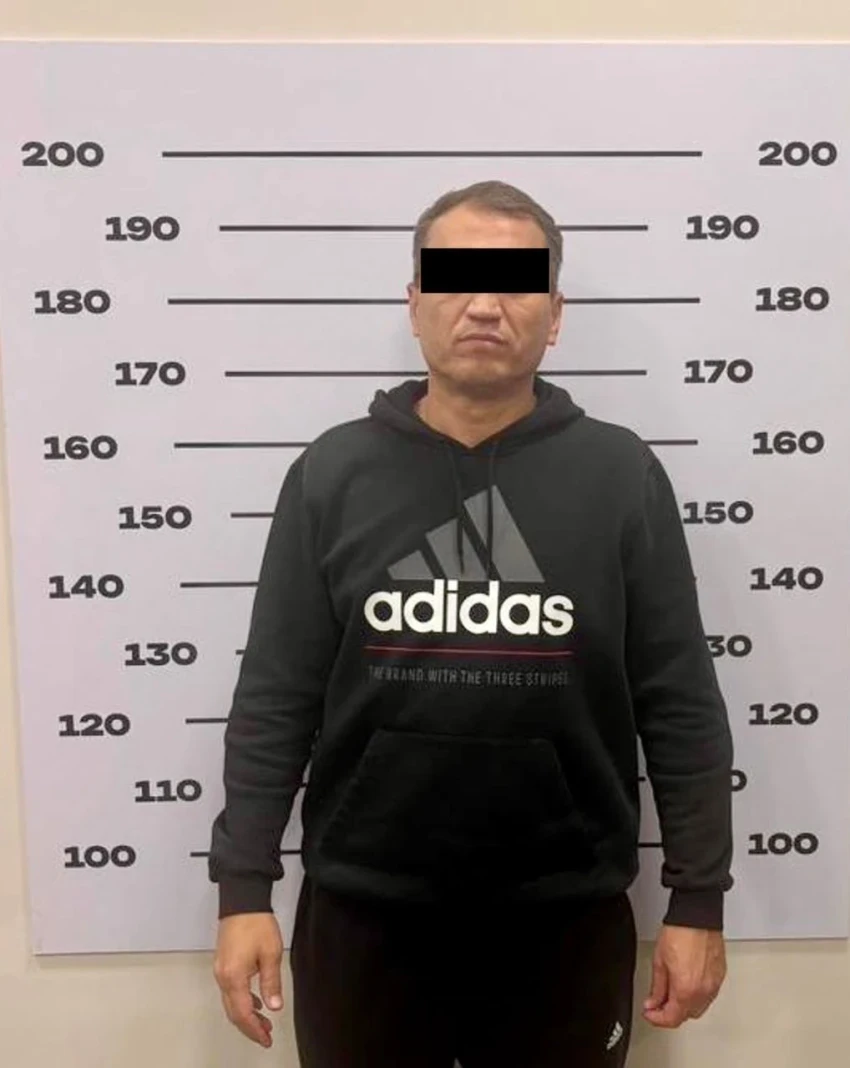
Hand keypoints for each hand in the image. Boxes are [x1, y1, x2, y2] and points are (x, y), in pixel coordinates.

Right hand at [213, 912, 284, 1047]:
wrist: (242, 901)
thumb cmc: (256, 923)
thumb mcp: (270, 953)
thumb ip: (271, 982)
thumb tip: (274, 1006)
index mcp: (234, 977)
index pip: (243, 1013)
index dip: (255, 1029)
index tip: (266, 1038)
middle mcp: (223, 976)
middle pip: (233, 1012)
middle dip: (249, 1027)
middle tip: (266, 1035)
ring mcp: (220, 970)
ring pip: (230, 1002)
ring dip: (246, 1015)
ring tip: (263, 1022)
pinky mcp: (222, 963)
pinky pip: (230, 990)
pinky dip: (241, 1001)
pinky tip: (255, 1001)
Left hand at [642, 924, 725, 1028]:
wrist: (697, 917)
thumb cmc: (680, 932)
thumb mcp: (659, 961)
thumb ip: (657, 987)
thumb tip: (653, 1002)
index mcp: (686, 989)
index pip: (672, 1018)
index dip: (657, 1019)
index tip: (649, 1013)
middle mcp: (703, 991)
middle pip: (686, 1016)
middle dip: (670, 1013)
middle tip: (657, 1003)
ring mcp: (714, 985)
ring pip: (698, 1008)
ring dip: (684, 1006)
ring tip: (671, 993)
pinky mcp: (720, 976)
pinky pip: (708, 995)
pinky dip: (696, 996)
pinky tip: (686, 985)